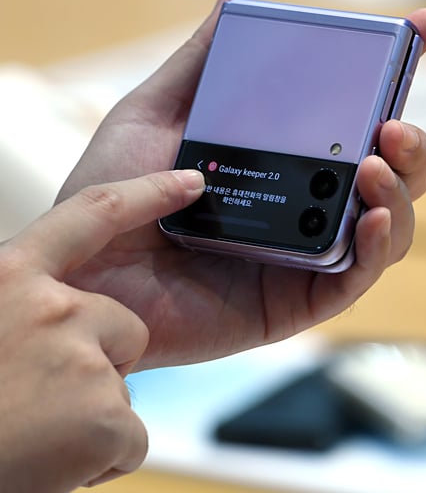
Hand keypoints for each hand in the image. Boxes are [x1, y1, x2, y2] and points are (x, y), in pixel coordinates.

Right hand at [0, 169, 202, 491]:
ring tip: (36, 431)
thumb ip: (23, 295)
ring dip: (90, 413)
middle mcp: (49, 308)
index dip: (149, 192)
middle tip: (44, 391)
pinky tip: (53, 461)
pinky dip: (99, 457)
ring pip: (122, 383)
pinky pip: (129, 437)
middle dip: (101, 358)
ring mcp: (80, 361)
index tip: (190, 182)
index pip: (94, 211)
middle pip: (124, 323)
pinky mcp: (104, 420)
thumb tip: (66, 295)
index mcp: (9, 273)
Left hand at [56, 0, 425, 369]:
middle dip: (407, 144)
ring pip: (383, 223)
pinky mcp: (292, 300)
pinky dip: (375, 248)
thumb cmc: (108, 194)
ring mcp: (298, 253)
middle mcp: (296, 203)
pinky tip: (373, 216)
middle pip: (380, 172)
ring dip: (399, 190)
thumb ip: (200, 62)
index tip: (422, 29)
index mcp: (273, 157)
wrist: (80, 271)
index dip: (392, 76)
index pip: (348, 118)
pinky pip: (353, 277)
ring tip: (374, 160)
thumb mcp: (152, 114)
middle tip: (391, 121)